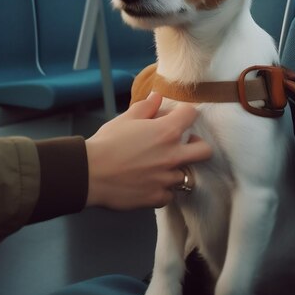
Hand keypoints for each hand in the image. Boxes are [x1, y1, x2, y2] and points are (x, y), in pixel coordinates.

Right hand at [85, 93, 211, 209]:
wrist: (90, 173)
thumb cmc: (107, 142)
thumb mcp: (126, 119)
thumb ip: (146, 107)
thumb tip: (157, 97)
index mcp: (167, 132)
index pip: (191, 115)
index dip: (185, 113)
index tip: (177, 117)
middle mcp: (173, 155)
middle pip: (204, 151)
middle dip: (197, 146)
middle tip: (183, 145)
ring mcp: (167, 179)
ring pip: (187, 176)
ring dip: (176, 170)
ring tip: (160, 167)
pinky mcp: (157, 197)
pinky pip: (169, 194)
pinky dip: (162, 189)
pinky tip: (150, 184)